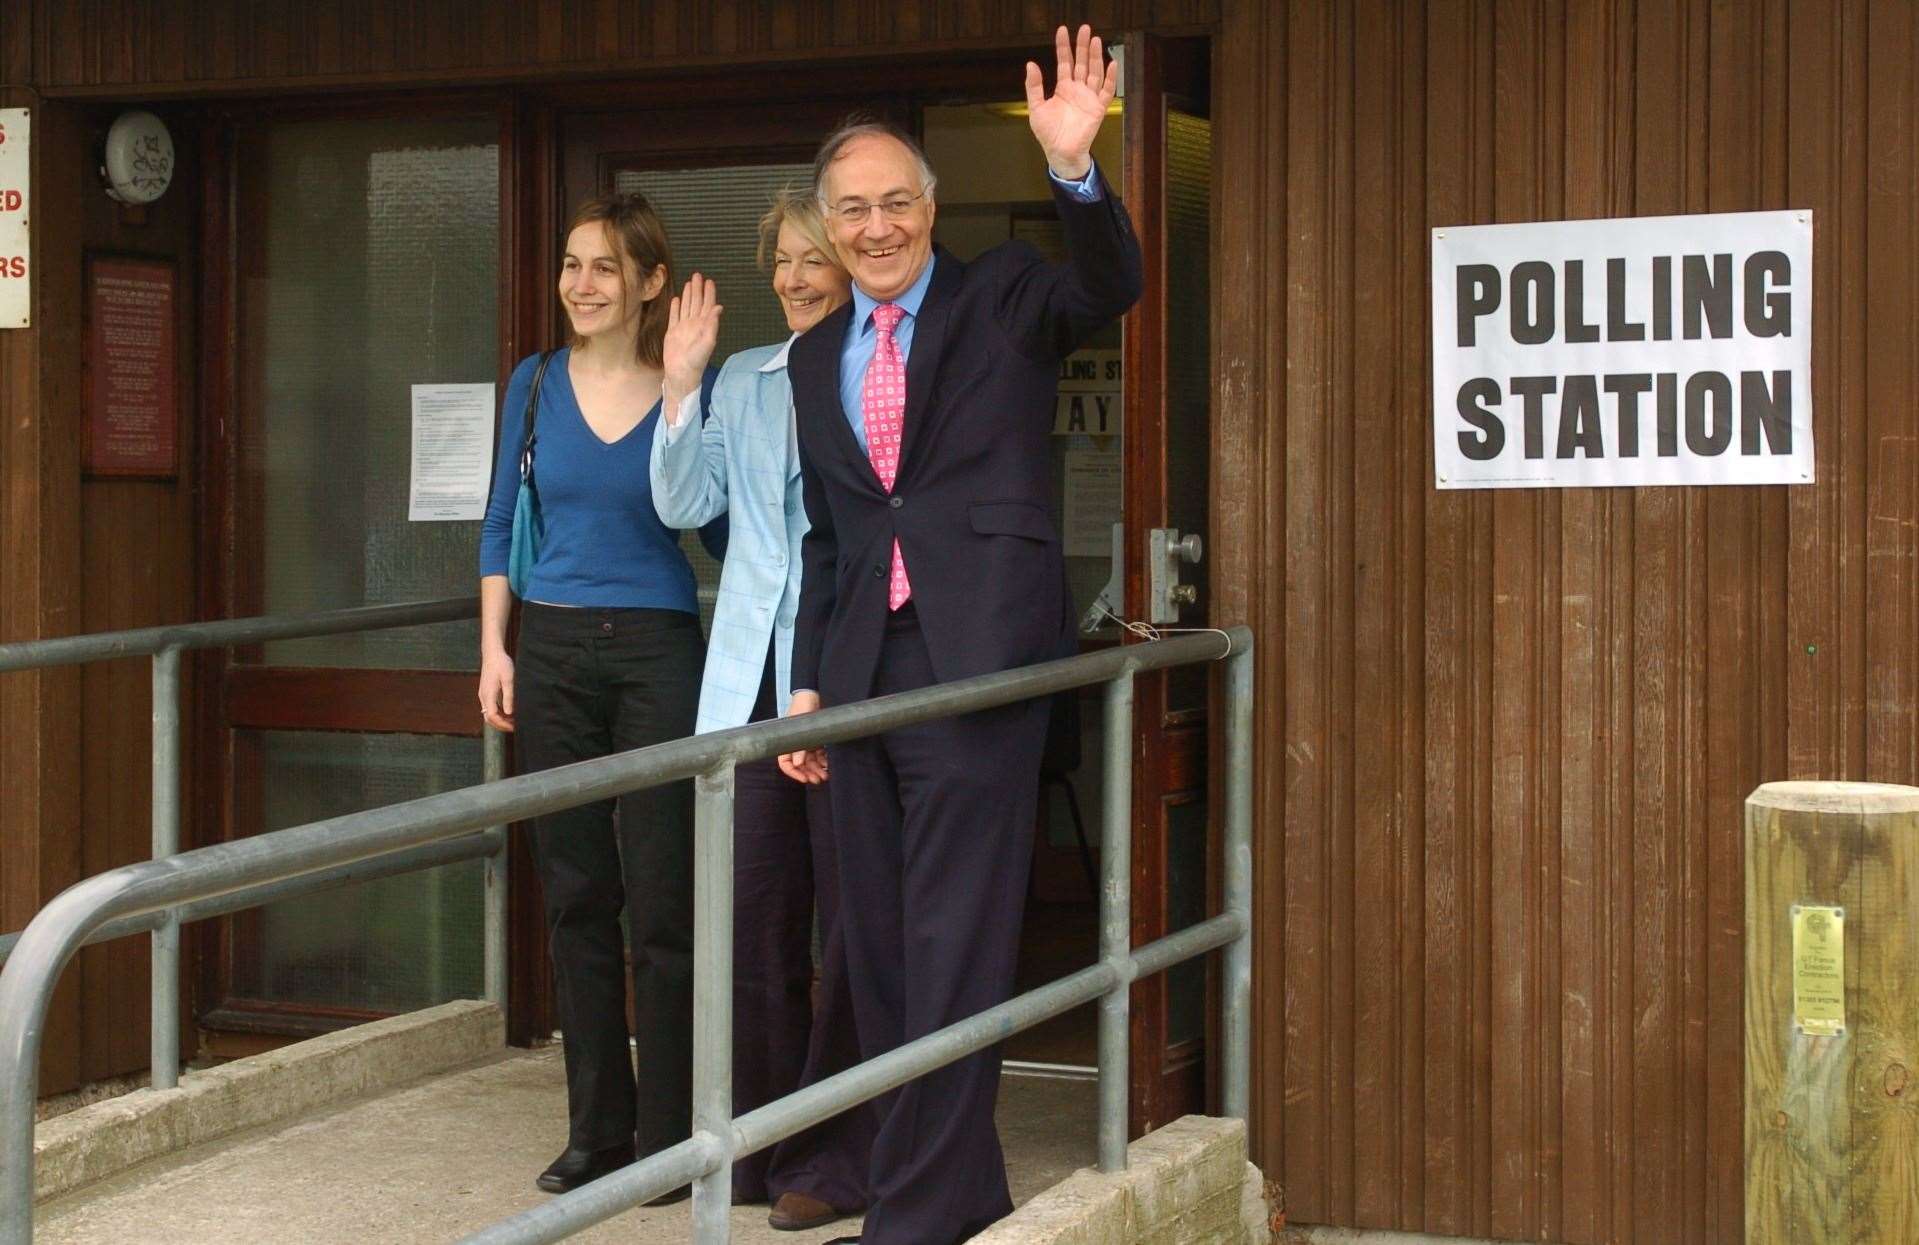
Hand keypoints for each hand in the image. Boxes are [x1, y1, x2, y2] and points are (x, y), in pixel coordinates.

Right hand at [479, 651, 514, 732]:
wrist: (492, 654)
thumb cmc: (502, 664)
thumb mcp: (508, 680)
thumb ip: (508, 696)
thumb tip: (509, 713)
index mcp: (488, 694)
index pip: (492, 716)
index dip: (503, 724)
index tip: (514, 727)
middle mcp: (483, 697)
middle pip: (489, 718)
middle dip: (501, 725)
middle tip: (515, 727)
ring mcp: (483, 695)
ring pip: (489, 714)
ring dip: (500, 720)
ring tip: (514, 721)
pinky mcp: (486, 692)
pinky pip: (490, 708)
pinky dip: (498, 714)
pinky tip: (509, 713)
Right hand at [662, 274, 721, 421]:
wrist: (680, 374)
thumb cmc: (696, 361)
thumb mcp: (707, 343)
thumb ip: (712, 325)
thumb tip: (719, 307)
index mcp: (704, 326)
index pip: (707, 305)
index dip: (709, 293)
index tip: (709, 281)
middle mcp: (694, 325)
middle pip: (697, 303)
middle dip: (698, 289)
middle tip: (698, 275)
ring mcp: (683, 328)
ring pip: (686, 307)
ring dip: (688, 295)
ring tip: (689, 282)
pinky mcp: (672, 333)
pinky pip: (674, 316)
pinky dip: (676, 307)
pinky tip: (676, 299)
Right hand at [777, 690, 829, 784]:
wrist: (814, 692)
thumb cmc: (802, 705)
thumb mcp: (799, 724)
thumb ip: (798, 744)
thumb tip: (797, 763)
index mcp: (786, 742)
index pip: (785, 763)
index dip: (793, 773)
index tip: (804, 779)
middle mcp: (796, 744)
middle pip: (800, 765)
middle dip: (809, 773)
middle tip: (818, 780)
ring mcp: (807, 742)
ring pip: (811, 762)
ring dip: (817, 769)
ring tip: (826, 775)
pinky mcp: (817, 739)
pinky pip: (820, 754)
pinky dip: (824, 761)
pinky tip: (829, 765)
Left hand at [1024, 24, 1116, 180]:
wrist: (1060, 153)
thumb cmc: (1048, 133)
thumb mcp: (1036, 107)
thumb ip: (1034, 87)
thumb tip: (1030, 64)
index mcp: (1063, 88)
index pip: (1065, 62)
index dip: (1064, 46)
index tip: (1063, 31)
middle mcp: (1077, 89)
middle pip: (1082, 63)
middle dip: (1083, 46)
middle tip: (1085, 29)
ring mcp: (1089, 98)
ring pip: (1094, 72)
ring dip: (1096, 57)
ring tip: (1096, 40)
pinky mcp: (1098, 109)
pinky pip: (1107, 91)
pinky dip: (1110, 78)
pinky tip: (1112, 64)